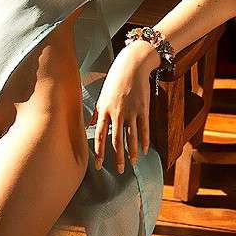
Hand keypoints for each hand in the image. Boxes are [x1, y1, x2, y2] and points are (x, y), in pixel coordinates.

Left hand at [93, 46, 155, 172]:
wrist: (133, 64)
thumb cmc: (115, 79)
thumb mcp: (102, 94)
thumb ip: (97, 112)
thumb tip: (91, 125)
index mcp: (104, 110)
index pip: (100, 136)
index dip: (99, 153)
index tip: (98, 166)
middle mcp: (117, 113)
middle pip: (116, 141)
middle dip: (117, 158)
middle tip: (118, 171)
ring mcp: (132, 111)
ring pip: (131, 137)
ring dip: (131, 153)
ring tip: (132, 164)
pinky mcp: (144, 108)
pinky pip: (144, 129)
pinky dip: (144, 141)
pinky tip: (143, 151)